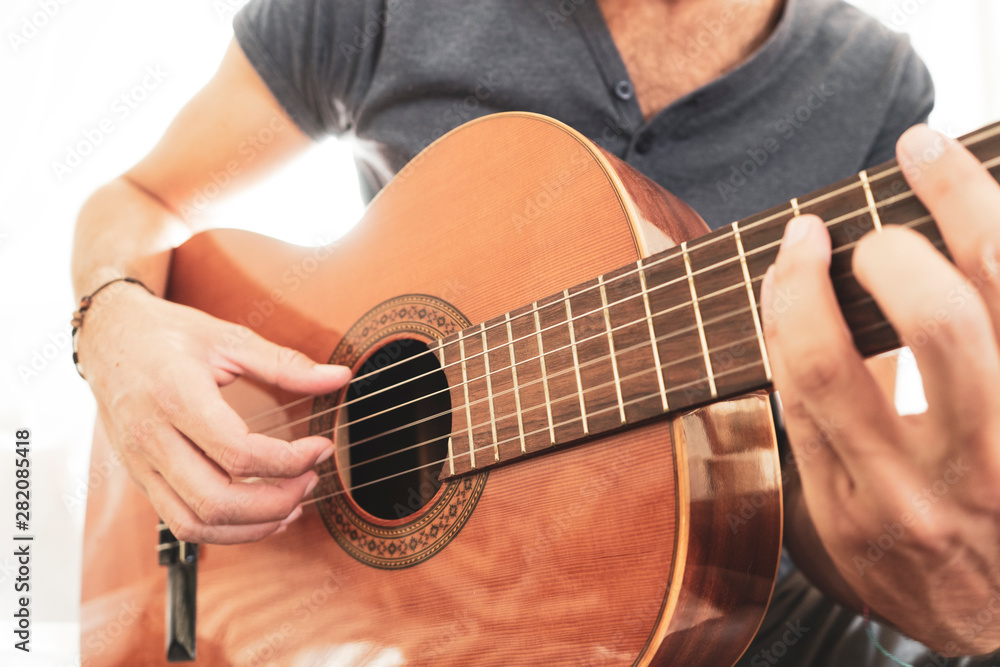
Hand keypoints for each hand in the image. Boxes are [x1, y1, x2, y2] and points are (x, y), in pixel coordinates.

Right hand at [78, 284, 350, 544]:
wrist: (108, 334)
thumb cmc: (167, 333)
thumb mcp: (229, 337)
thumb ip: (286, 363)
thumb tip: (340, 377)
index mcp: (175, 396)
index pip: (238, 453)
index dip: (290, 461)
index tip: (320, 448)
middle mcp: (151, 437)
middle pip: (216, 500)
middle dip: (275, 501)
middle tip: (311, 480)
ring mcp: (140, 463)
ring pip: (195, 524)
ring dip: (252, 526)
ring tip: (292, 503)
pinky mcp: (139, 478)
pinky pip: (180, 523)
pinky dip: (225, 530)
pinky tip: (260, 515)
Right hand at [762, 124, 999, 654]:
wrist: (990, 624)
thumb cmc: (901, 560)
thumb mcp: (827, 518)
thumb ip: (810, 425)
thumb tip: (793, 311)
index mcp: (871, 498)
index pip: (816, 367)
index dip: (797, 286)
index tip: (798, 243)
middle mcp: (960, 474)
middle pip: (939, 326)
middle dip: (892, 252)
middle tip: (865, 237)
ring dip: (970, 208)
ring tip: (929, 158)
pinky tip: (984, 216)